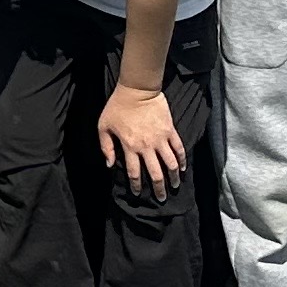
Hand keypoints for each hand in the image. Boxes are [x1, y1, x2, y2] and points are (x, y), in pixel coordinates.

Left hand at [97, 81, 186, 196]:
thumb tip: (109, 164)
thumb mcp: (104, 126)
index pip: (134, 173)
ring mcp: (160, 139)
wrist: (137, 89)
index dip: (136, 186)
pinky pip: (179, 148)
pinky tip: (183, 168)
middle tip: (161, 198)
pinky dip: (182, 160)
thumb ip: (106, 146)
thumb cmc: (117, 107)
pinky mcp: (170, 131)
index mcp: (130, 147)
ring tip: (174, 186)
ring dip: (173, 178)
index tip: (138, 193)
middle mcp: (147, 146)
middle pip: (155, 173)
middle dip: (158, 188)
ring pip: (170, 164)